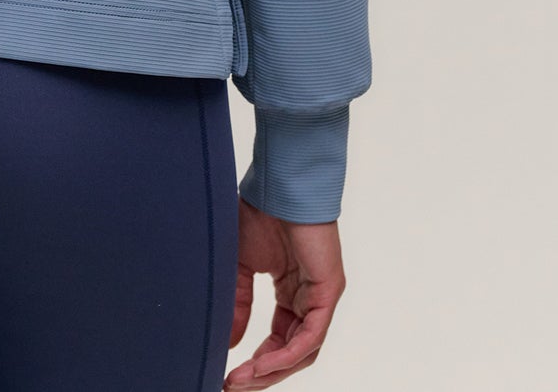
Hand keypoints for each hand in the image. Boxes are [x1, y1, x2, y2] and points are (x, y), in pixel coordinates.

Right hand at [224, 199, 345, 387]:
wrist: (278, 184)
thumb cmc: (261, 212)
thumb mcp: (240, 266)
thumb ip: (238, 303)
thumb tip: (229, 342)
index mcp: (291, 290)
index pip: (279, 340)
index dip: (256, 361)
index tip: (229, 374)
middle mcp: (308, 298)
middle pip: (292, 352)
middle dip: (262, 374)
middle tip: (233, 385)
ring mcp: (321, 296)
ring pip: (303, 351)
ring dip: (272, 370)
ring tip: (243, 379)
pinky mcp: (328, 291)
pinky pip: (310, 336)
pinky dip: (286, 355)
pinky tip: (263, 365)